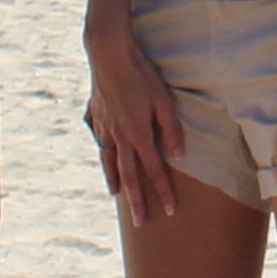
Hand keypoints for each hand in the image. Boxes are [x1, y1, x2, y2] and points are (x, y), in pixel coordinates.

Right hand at [85, 15, 186, 224]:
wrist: (109, 55)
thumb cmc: (141, 75)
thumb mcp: (164, 100)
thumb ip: (171, 129)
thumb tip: (179, 155)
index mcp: (139, 135)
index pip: (154, 171)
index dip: (163, 192)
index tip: (170, 210)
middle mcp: (120, 137)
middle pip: (129, 176)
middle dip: (137, 201)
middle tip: (140, 222)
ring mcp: (106, 128)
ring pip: (110, 162)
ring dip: (116, 182)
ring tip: (118, 196)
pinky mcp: (97, 117)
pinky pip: (101, 144)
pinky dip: (104, 158)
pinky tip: (106, 160)